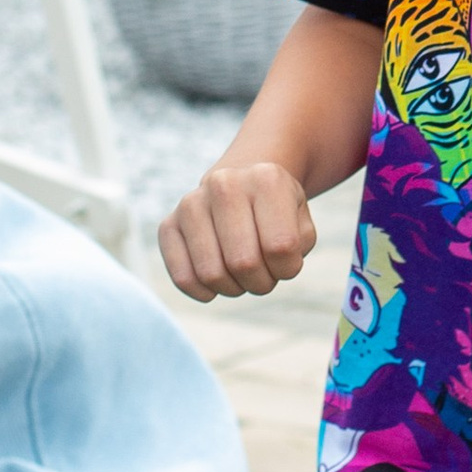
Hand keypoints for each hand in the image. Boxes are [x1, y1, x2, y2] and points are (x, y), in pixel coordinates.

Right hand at [159, 158, 315, 300]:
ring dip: (234, 288)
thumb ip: (295, 247)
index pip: (281, 247)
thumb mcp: (301, 224)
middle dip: (261, 283)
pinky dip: (204, 292)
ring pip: (212, 274)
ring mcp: (191, 203)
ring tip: (242, 276)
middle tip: (264, 275)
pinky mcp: (169, 225)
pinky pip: (183, 277)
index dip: (288, 268)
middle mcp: (224, 184)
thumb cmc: (277, 214)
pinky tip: (216, 284)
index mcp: (265, 179)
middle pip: (244, 263)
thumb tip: (250, 264)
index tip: (287, 262)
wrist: (243, 185)